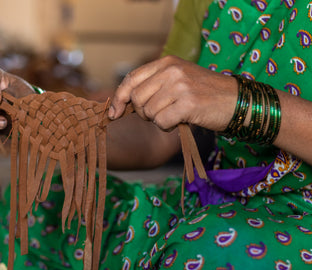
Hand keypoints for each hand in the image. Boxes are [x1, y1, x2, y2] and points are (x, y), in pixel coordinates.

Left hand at [108, 55, 237, 131]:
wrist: (236, 100)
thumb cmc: (203, 94)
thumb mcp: (177, 80)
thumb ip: (152, 86)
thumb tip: (121, 105)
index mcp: (166, 62)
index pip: (131, 79)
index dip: (119, 98)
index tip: (114, 113)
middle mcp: (171, 70)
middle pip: (136, 98)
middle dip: (143, 112)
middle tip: (160, 113)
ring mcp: (180, 86)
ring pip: (148, 112)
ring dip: (158, 120)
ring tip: (176, 114)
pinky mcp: (188, 103)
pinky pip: (161, 122)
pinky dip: (168, 126)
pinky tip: (180, 120)